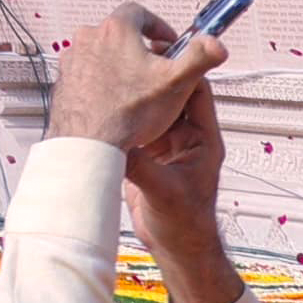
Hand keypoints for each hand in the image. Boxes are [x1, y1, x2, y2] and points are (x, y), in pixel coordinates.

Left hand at [45, 2, 221, 152]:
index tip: (169, 43)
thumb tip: (215, 45)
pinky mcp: (66, 78)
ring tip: (138, 89)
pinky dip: (103, 80)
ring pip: (104, 53)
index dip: (158, 26)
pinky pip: (89, 72)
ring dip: (121, 64)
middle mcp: (89, 38)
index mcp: (116, 30)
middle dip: (141, 48)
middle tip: (158, 69)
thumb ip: (199, 58)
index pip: (139, 13)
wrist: (91, 140)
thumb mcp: (176, 82)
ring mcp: (74, 58)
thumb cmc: (129, 113)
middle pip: (121, 33)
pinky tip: (117, 100)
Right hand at [122, 76, 246, 302]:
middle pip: (168, 94)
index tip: (158, 52)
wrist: (177, 249)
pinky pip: (133, 126)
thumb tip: (113, 144)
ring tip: (108, 78)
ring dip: (131, 96)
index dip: (181, 70)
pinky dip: (119, 117)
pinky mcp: (145, 154)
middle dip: (149, 77)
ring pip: (149, 107)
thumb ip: (140, 167)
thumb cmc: (186, 225)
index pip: (196, 92)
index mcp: (202, 139)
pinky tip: (100, 109)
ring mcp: (164, 144)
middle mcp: (185, 137)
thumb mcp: (163, 194)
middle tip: (125, 58)